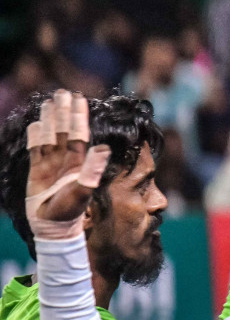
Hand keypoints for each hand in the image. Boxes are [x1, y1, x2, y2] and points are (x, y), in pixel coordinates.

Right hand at [24, 90, 110, 240]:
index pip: (79, 134)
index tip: (79, 99)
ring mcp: (51, 164)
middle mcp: (66, 160)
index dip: (79, 117)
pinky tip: (37, 123)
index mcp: (79, 162)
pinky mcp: (37, 171)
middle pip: (64, 130)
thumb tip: (104, 148)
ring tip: (50, 103)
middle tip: (63, 92)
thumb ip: (92, 170)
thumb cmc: (70, 211)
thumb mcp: (83, 190)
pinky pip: (36, 149)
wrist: (52, 226)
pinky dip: (36, 136)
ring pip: (50, 136)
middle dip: (64, 112)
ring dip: (50, 120)